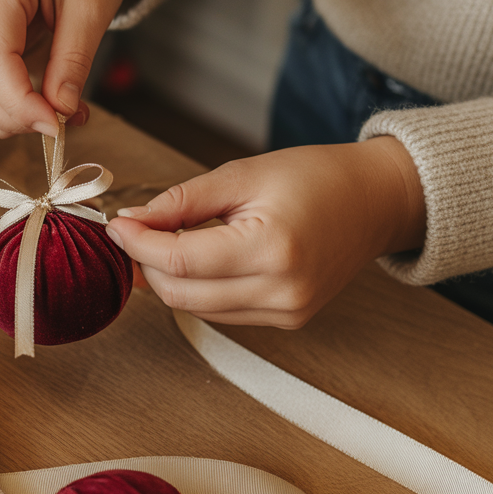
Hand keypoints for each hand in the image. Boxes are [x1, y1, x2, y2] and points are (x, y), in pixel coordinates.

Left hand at [105, 137, 425, 328]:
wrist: (374, 201)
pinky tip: (200, 258)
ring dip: (171, 278)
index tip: (118, 224)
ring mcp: (287, 313)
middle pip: (183, 294)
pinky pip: (222, 311)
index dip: (139, 244)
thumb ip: (184, 200)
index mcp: (273, 249)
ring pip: (198, 308)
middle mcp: (282, 291)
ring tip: (166, 240)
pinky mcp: (287, 320)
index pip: (181, 261)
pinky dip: (200, 288)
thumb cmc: (316, 177)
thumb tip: (134, 220)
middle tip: (134, 230)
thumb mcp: (243, 174)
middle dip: (148, 264)